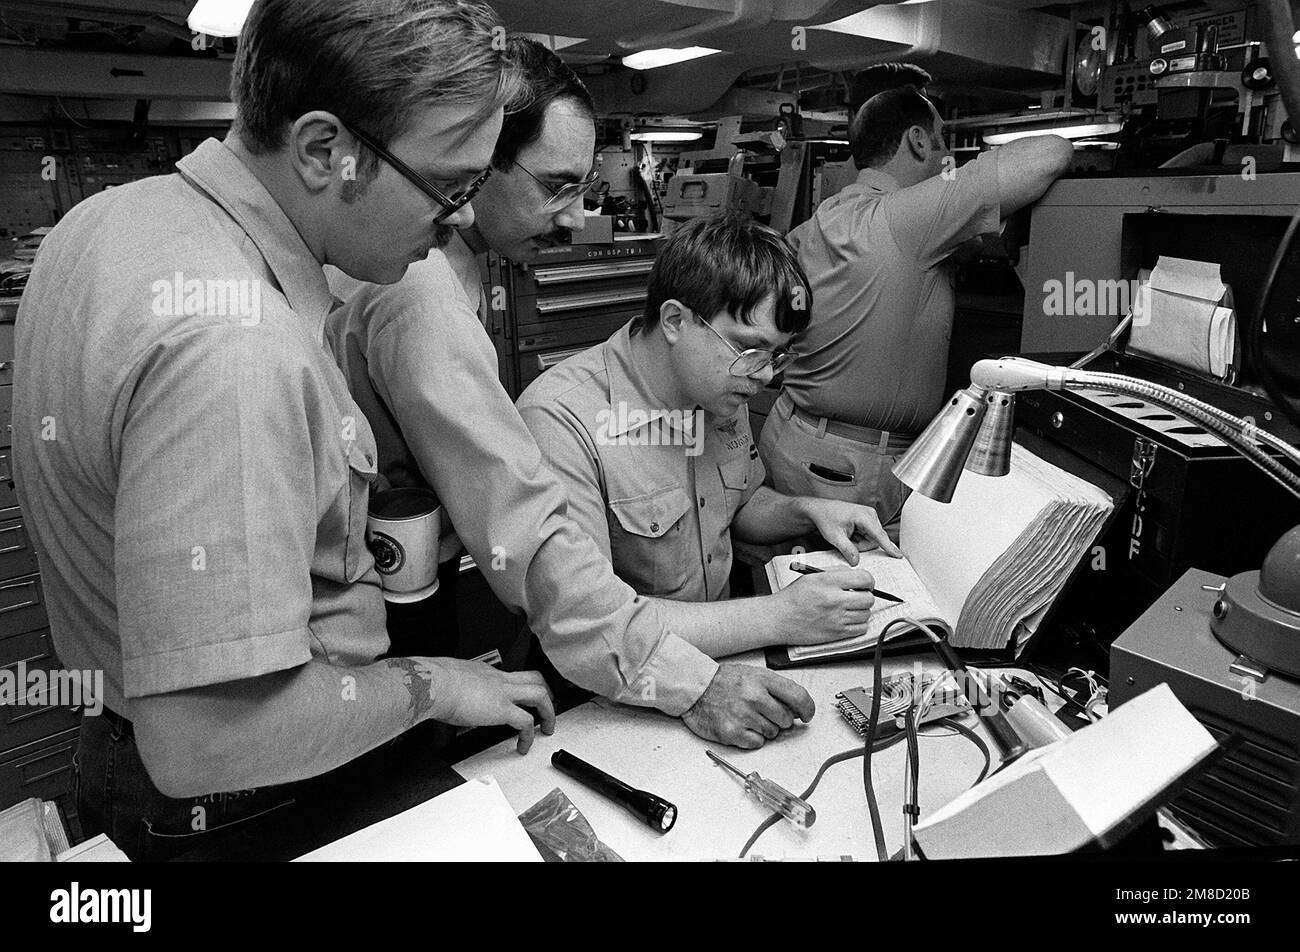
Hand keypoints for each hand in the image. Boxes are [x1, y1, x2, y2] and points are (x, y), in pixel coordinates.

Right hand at [428, 658, 555, 753]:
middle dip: (545, 693)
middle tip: (546, 708)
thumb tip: (447, 709)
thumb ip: (453, 693)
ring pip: (539, 694)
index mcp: (485, 672)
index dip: (518, 686)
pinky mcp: (502, 709)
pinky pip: (526, 722)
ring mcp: (503, 692)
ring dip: (548, 712)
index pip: (510, 675)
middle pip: (534, 677)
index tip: (518, 697)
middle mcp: (498, 678)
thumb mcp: (448, 681)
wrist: (433, 684)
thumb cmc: (434, 682)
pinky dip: (529, 736)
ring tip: (547, 727)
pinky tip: (523, 746)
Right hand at [681, 663, 814, 748]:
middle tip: (764, 712)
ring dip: (764, 728)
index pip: (798, 696)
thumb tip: (798, 709)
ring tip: (747, 716)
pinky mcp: (733, 732)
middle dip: (779, 719)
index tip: (806, 715)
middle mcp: (754, 697)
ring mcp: (743, 715)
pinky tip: (741, 725)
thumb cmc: (724, 682)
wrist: (695, 688)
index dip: (807, 709)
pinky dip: (752, 738)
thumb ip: (776, 688)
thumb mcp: (753, 674)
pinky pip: (758, 743)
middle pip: (787, 719)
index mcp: (762, 679)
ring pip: (773, 733)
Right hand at [775, 568, 877, 645]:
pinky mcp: (836, 633)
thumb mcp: (811, 576)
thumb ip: (835, 572)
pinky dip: (858, 624)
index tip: (865, 584)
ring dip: (861, 611)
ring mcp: (836, 618)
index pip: (864, 578)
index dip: (868, 581)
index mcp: (828, 582)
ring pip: (866, 614)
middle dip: (866, 596)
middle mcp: (834, 600)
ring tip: (849, 608)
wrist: (779, 619)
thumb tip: (855, 574)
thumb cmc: (793, 598)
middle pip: (868, 598)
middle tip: (857, 596)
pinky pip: (860, 629)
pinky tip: (847, 619)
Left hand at [798, 497, 903, 561]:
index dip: (889, 547)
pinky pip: (869, 536)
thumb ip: (847, 550)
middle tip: (846, 541)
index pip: (879, 535)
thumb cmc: (826, 518)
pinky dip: (859, 539)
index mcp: (863, 516)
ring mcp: (870, 516)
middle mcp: (870, 514)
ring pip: (872, 540)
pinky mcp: (868, 520)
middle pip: (875, 540)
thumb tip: (856, 562)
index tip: (898, 555)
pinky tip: (850, 534)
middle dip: (861, 546)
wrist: (820, 509)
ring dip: (859, 543)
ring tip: (846, 536)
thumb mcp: (834, 537)